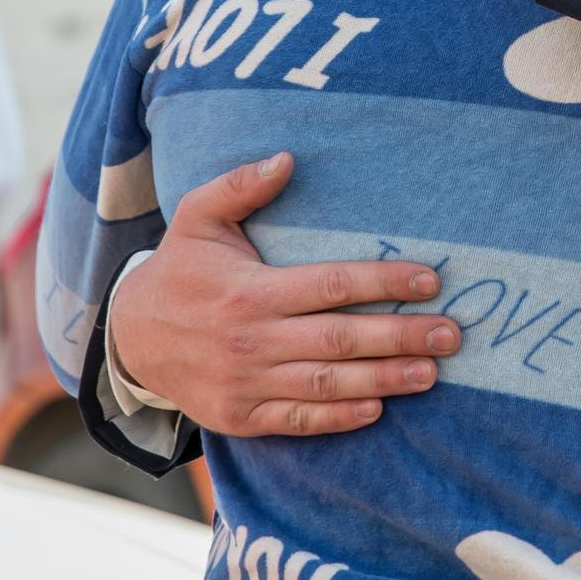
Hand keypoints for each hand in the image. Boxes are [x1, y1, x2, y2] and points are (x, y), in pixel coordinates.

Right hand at [108, 152, 462, 435]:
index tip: (430, 280)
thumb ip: (239, 186)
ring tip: (431, 374)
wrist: (129, 340)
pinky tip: (377, 408)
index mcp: (251, 290)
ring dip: (383, 380)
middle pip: (340, 338)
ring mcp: (246, 383)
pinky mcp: (240, 417)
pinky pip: (297, 422)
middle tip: (450, 335)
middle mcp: (252, 339)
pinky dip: (338, 419)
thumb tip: (287, 158)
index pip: (331, 284)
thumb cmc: (180, 270)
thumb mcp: (196, 217)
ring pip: (326, 384)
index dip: (383, 281)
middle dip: (400, 336)